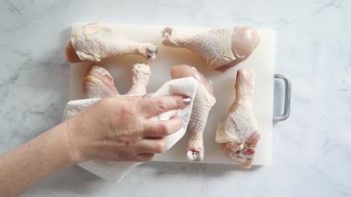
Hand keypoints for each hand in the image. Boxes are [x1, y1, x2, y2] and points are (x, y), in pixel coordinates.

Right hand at [65, 95, 189, 162]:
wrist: (80, 137)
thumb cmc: (94, 116)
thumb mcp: (114, 100)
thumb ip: (134, 100)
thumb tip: (149, 98)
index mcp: (133, 110)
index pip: (162, 105)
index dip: (177, 101)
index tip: (185, 100)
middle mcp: (137, 127)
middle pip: (167, 128)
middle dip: (177, 122)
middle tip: (177, 119)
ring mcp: (134, 144)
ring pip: (161, 145)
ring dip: (166, 138)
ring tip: (164, 133)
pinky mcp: (130, 155)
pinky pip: (149, 155)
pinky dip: (153, 149)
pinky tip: (151, 143)